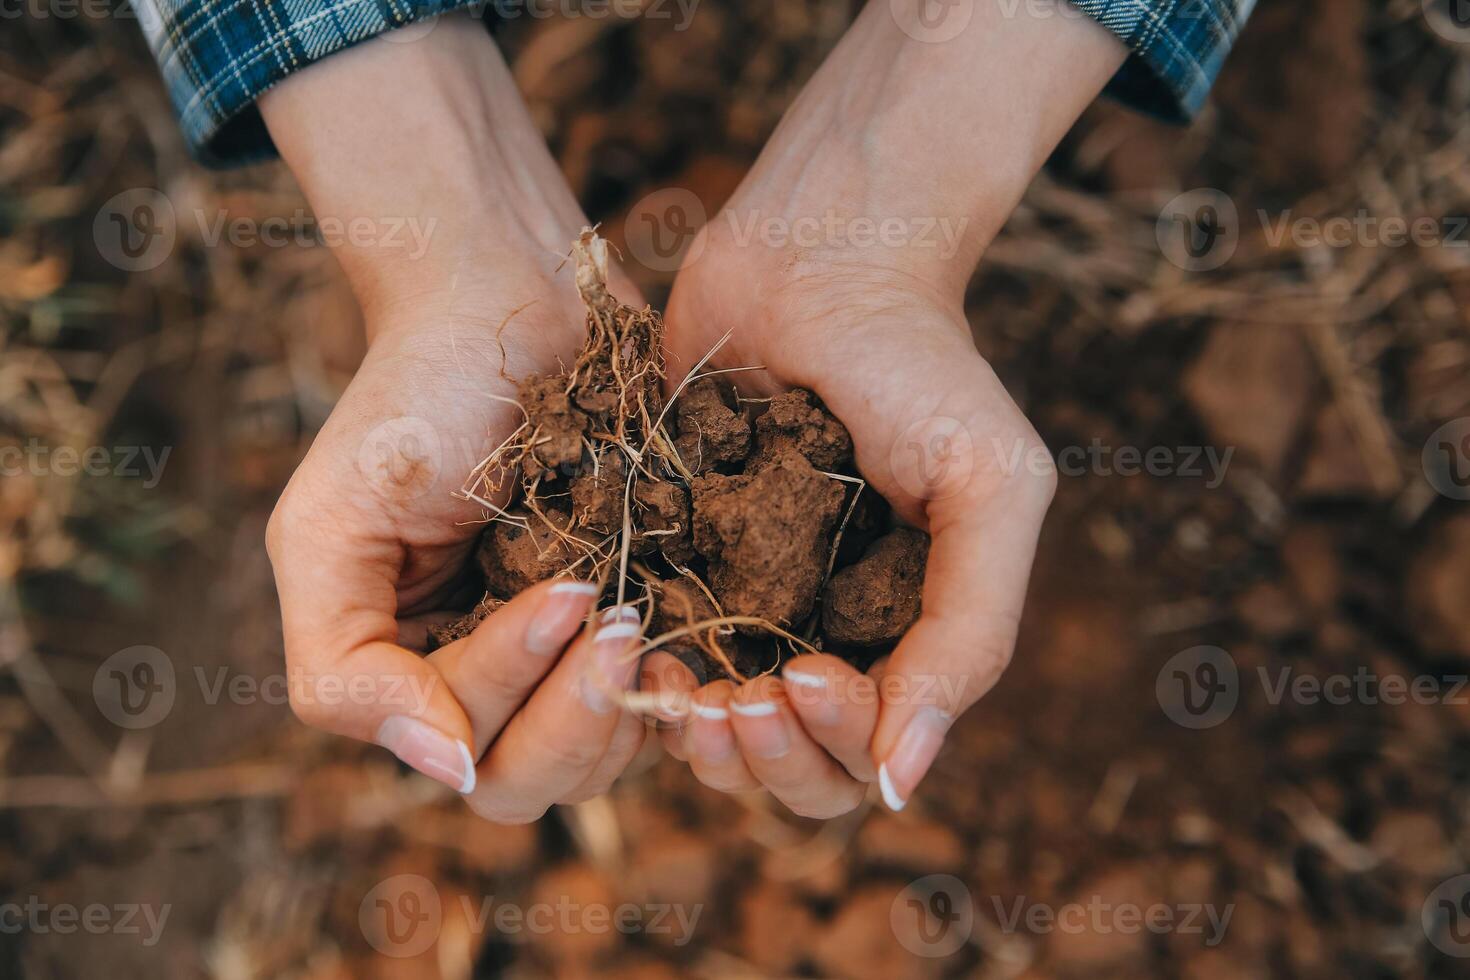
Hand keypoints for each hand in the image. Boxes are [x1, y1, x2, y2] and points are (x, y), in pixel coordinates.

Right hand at [260, 17, 647, 817]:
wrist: (514, 297)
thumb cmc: (416, 401)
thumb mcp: (330, 530)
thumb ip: (342, 668)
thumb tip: (445, 771)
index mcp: (410, 671)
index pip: (463, 746)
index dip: (513, 690)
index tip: (565, 592)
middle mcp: (491, 680)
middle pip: (534, 779)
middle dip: (580, 719)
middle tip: (623, 625)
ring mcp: (569, 654)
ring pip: (602, 758)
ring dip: (631, 708)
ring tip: (648, 623)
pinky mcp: (640, 615)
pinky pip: (663, 701)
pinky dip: (680, 690)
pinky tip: (693, 646)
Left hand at [647, 1, 1124, 813]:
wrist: (816, 255)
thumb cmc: (921, 365)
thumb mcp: (991, 488)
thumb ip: (971, 632)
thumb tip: (904, 781)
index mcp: (902, 635)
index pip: (869, 753)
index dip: (836, 743)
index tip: (806, 677)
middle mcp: (822, 634)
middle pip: (789, 769)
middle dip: (764, 758)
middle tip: (738, 704)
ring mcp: (743, 602)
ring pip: (713, 734)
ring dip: (697, 738)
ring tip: (680, 687)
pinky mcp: (674, 557)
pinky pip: (649, 651)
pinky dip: (636, 673)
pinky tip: (627, 641)